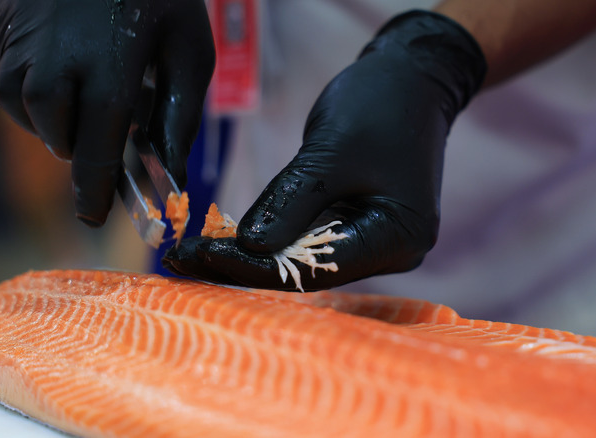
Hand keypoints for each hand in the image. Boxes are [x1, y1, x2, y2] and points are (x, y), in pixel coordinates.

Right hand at [0, 0, 213, 225]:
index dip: (95, 197)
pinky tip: (64, 64)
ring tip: (93, 75)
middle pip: (66, 147)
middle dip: (93, 142)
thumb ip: (180, 118)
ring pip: (39, 125)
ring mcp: (16, 58)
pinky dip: (41, 96)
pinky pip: (14, 98)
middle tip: (117, 104)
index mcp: (105, 76)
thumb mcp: (188, 50)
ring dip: (68, 118)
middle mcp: (51, 73)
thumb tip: (176, 176)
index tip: (95, 220)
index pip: (93, 161)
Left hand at [164, 10, 485, 290]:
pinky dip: (270, 236)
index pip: (314, 269)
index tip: (200, 254)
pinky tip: (228, 238)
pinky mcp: (356, 224)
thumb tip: (247, 246)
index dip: (253, 267)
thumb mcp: (330, 153)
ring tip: (195, 252)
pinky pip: (307, 239)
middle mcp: (391, 250)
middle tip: (183, 258)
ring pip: (303, 258)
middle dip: (246, 265)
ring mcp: (374, 239)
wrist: (412, 78)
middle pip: (308, 271)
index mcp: (397, 238)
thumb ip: (289, 202)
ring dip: (252, 255)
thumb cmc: (381, 106)